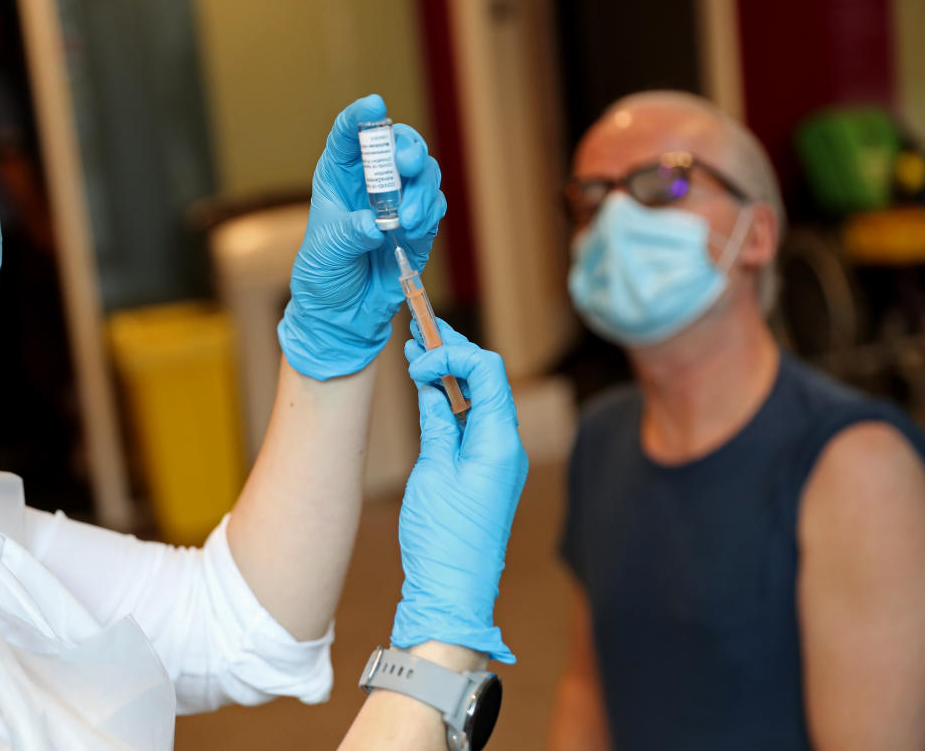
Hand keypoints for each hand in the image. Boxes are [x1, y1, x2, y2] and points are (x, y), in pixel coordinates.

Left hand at [277, 94, 445, 379]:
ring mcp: (399, 203)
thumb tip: (375, 224)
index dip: (362, 116)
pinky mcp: (419, 226)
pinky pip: (435, 206)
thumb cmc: (325, 276)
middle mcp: (372, 183)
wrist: (343, 314)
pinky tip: (416, 227)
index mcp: (340, 176)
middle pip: (399, 146)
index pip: (350, 135)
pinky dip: (431, 211)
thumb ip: (350, 234)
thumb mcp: (326, 252)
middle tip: (407, 166)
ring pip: (423, 174)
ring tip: (410, 218)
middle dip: (408, 150)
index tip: (375, 105)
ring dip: (422, 189)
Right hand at [392, 320, 527, 663]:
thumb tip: (432, 386)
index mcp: (500, 442)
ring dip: (450, 375)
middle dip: (453, 352)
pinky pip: (473, 424)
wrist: (452, 594)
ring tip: (416, 352)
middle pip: (486, 381)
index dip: (454, 352)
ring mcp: (498, 461)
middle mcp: (507, 447)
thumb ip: (436, 423)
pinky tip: (427, 392)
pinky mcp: (486, 474)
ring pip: (479, 400)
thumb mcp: (432, 472)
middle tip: (419, 329)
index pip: (487, 372)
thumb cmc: (444, 539)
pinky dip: (451, 402)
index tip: (418, 357)